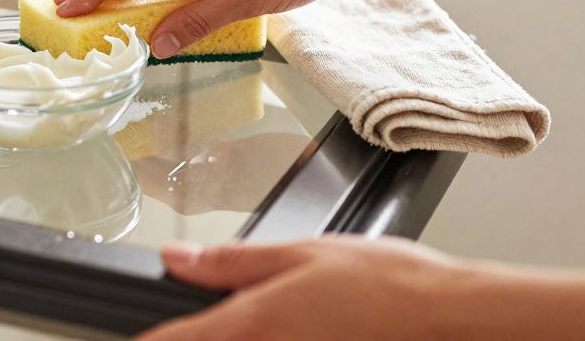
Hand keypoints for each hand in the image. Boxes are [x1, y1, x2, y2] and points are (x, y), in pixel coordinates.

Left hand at [137, 235, 465, 340]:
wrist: (449, 318)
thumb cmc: (389, 282)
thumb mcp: (302, 252)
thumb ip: (232, 262)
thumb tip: (177, 258)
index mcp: (254, 321)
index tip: (135, 339)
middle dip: (198, 336)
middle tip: (219, 318)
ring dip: (233, 339)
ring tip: (263, 319)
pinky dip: (273, 340)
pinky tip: (286, 329)